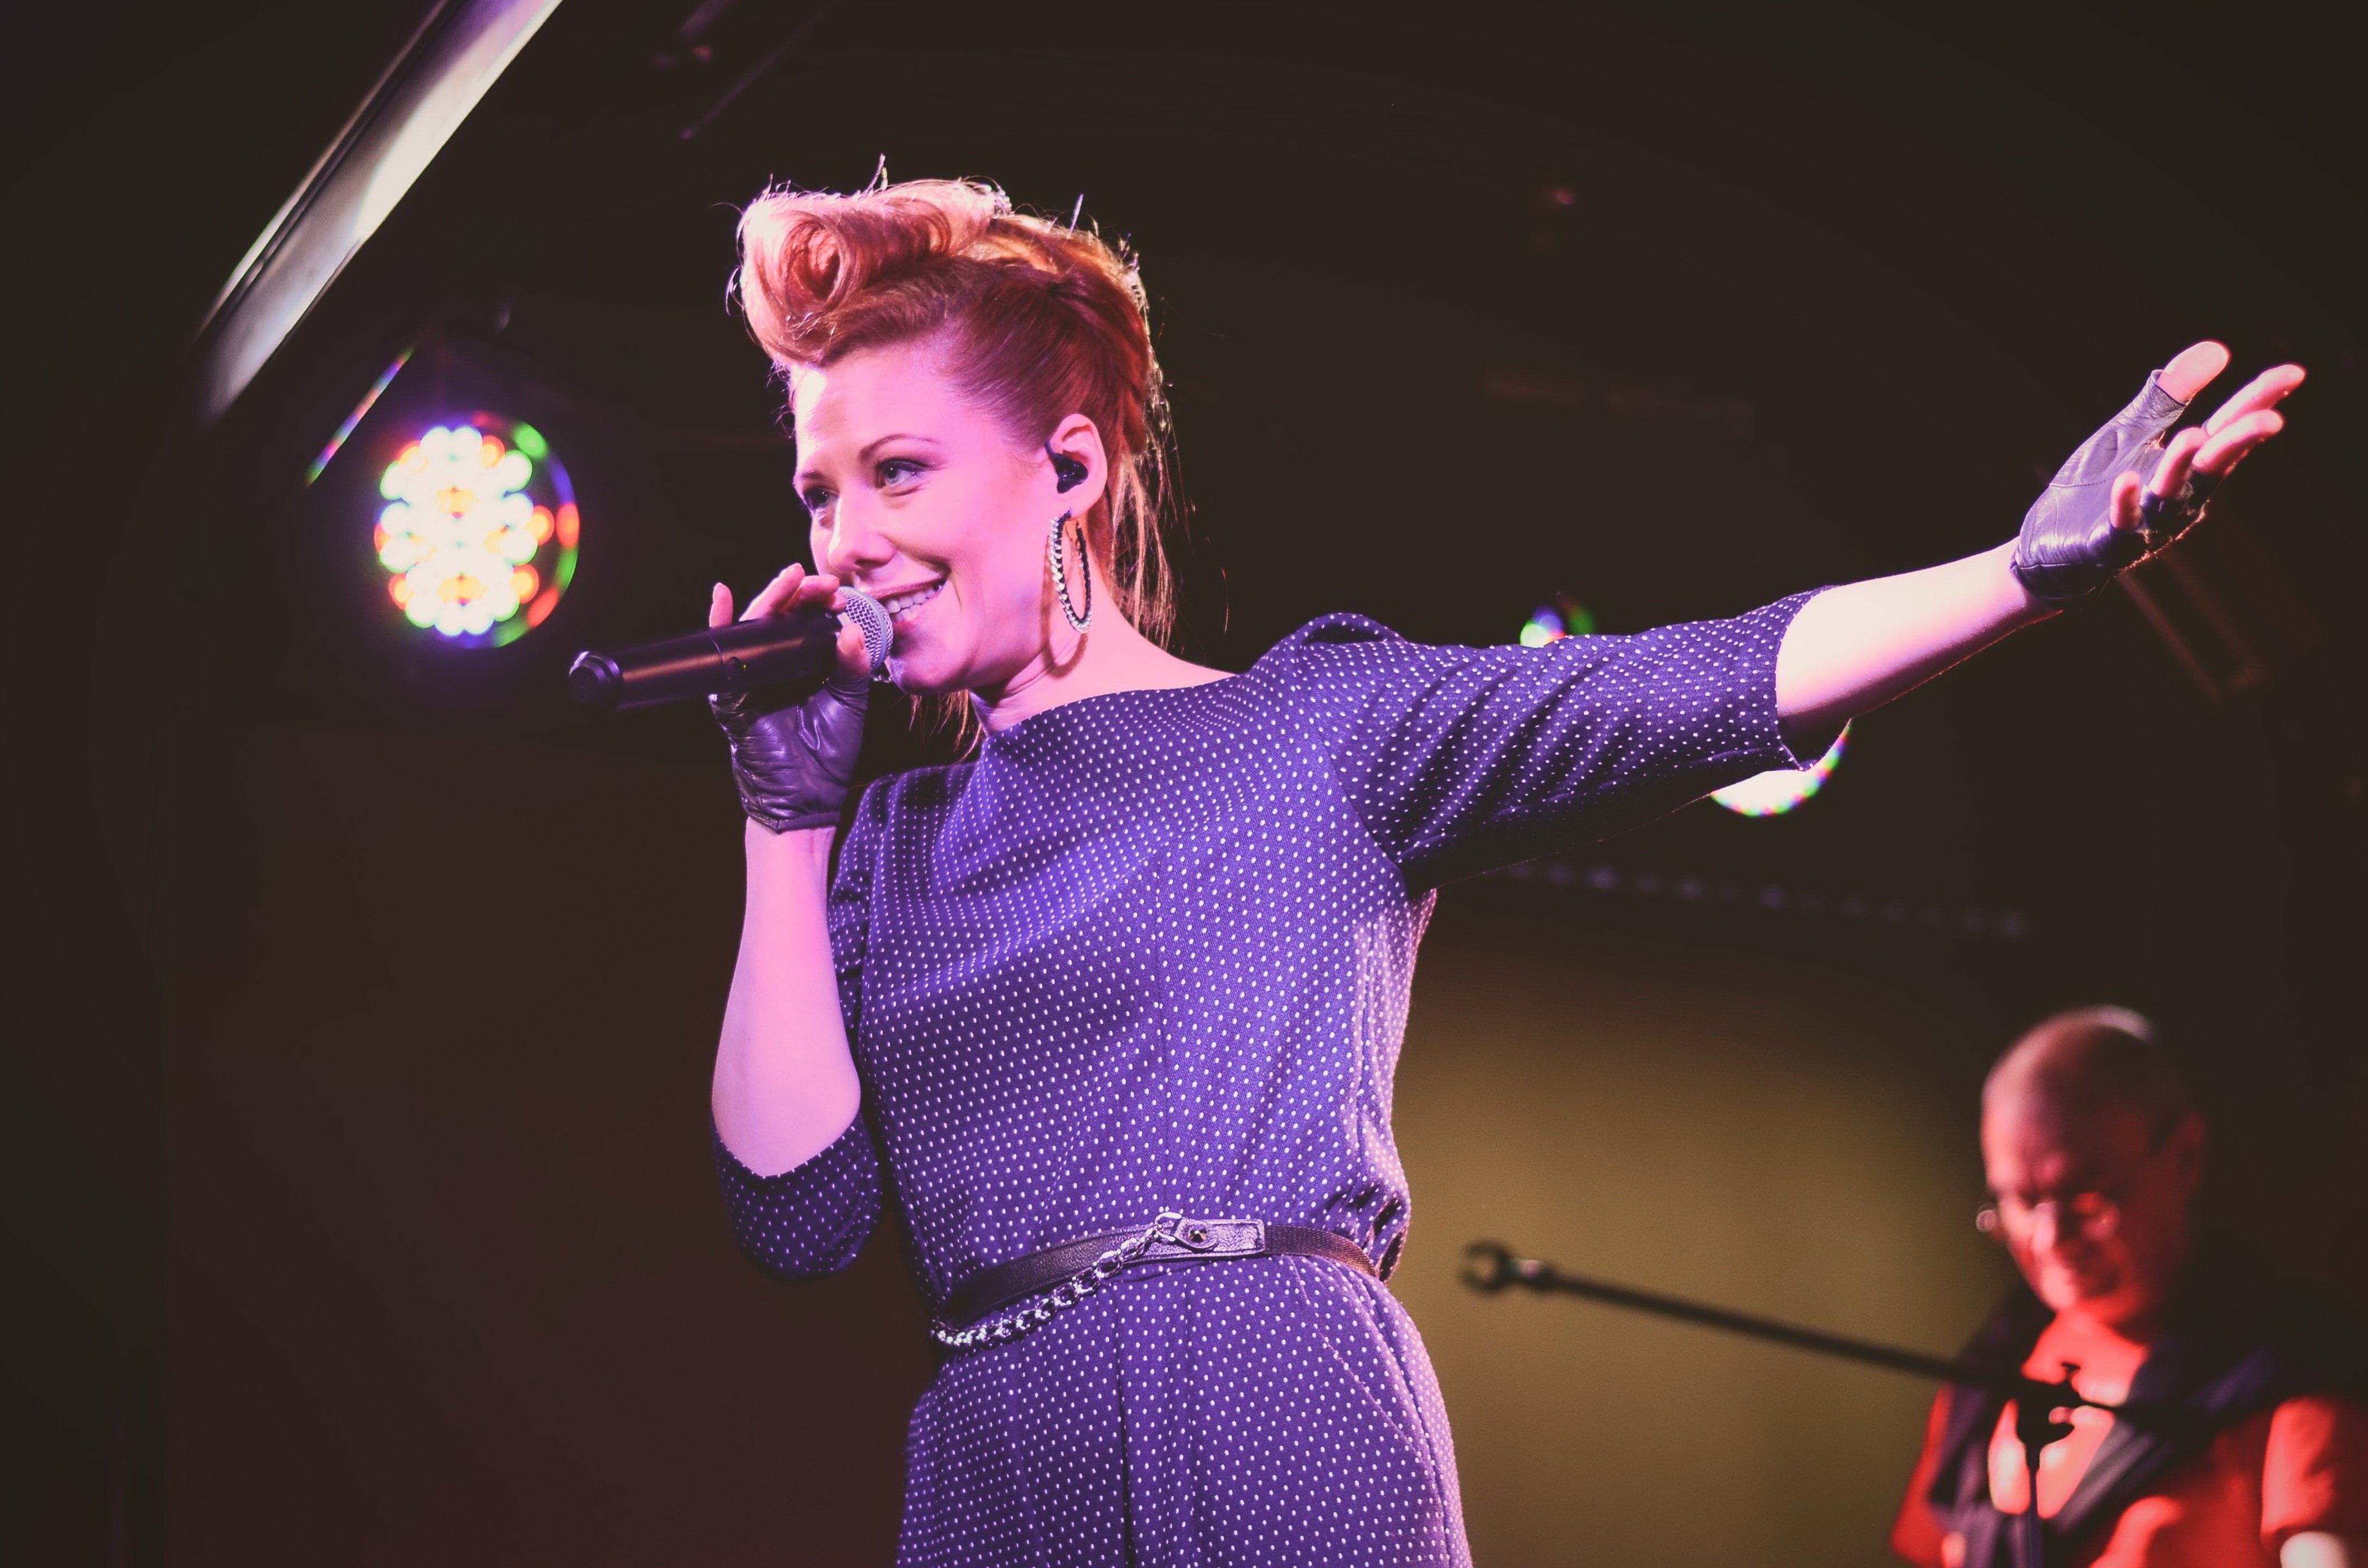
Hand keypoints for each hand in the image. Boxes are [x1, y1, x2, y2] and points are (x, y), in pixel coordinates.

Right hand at [708, 564, 873, 833]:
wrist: (807, 794)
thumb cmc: (828, 752)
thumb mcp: (850, 700)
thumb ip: (852, 663)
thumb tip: (850, 628)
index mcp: (805, 665)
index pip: (809, 622)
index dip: (822, 604)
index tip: (841, 595)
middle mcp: (777, 664)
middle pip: (784, 616)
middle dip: (803, 594)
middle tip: (823, 583)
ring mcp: (752, 675)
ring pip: (757, 625)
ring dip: (773, 597)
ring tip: (792, 577)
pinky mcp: (731, 690)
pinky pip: (723, 651)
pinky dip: (720, 620)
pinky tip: (723, 594)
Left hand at [2010, 341, 2302, 605]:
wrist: (2051, 543)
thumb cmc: (2099, 483)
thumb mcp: (2132, 431)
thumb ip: (2169, 395)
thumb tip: (2218, 348)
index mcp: (2187, 464)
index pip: (2228, 427)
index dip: (2259, 401)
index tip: (2294, 373)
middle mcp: (2179, 495)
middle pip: (2214, 463)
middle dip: (2240, 442)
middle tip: (2270, 420)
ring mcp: (2147, 521)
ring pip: (2172, 494)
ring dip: (2182, 466)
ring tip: (2192, 436)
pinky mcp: (2110, 543)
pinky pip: (2123, 525)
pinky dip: (2126, 503)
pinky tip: (2126, 480)